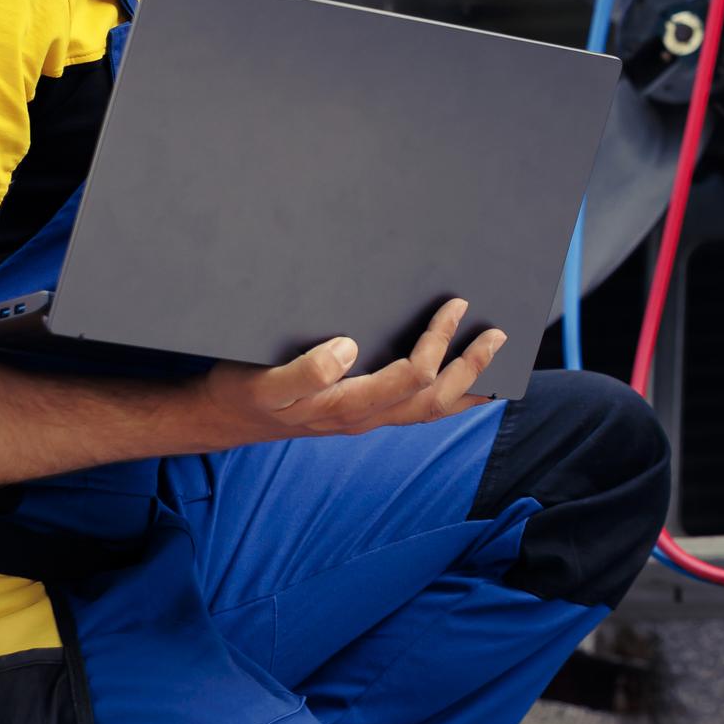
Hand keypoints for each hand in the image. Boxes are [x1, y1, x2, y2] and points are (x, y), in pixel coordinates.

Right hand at [198, 298, 505, 445]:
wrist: (226, 418)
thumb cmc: (245, 393)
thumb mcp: (263, 383)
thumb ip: (303, 372)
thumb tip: (346, 349)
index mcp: (347, 405)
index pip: (411, 376)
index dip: (438, 342)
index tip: (453, 306)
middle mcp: (364, 416)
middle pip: (433, 398)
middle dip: (470, 366)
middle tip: (497, 332)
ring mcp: (366, 418)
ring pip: (429, 410)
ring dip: (467, 385)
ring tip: (496, 360)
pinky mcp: (362, 413)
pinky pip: (416, 411)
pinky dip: (448, 399)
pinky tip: (463, 384)